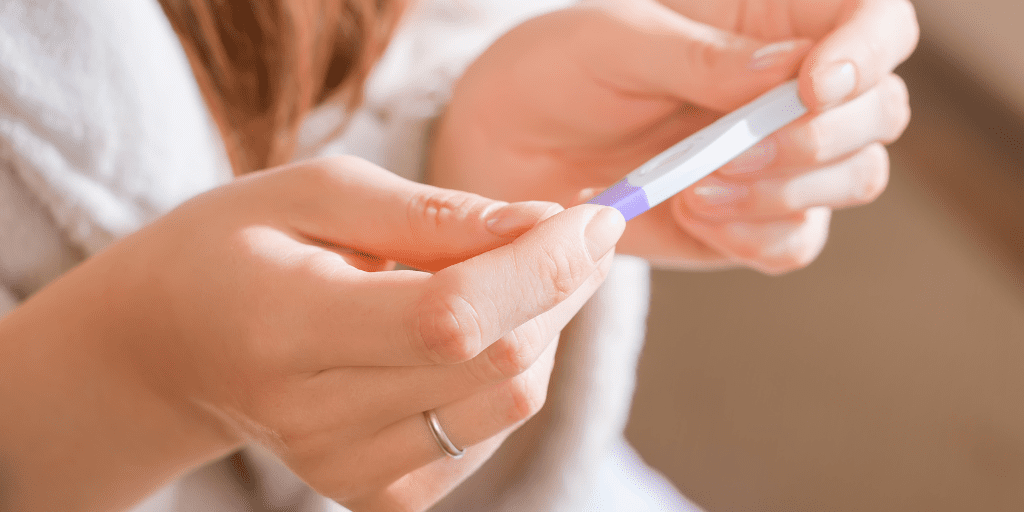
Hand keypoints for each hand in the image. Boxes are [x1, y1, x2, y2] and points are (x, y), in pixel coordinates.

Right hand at [0, 156, 623, 510]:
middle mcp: (316, 422)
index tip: (596, 215)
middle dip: (560, 287)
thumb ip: (436, 214)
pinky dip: (508, 369)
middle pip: (499, 364)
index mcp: (284, 328)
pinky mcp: (379, 495)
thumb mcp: (319, 192)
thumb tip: (547, 227)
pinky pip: (491, 431)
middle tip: (570, 228)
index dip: (541, 268)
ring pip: (512, 400)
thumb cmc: (238, 247)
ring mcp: (349, 473)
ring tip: (509, 272)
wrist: (175, 347)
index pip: (449, 319)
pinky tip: (475, 329)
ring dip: (541, 325)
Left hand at [429, 0, 916, 272]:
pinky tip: (694, 215)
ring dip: (786, 191)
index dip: (866, 52)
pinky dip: (759, 237)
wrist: (508, 152)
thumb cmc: (558, 72)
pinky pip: (797, 242)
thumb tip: (794, 71)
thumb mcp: (614, 42)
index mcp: (768, 21)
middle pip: (882, 110)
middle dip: (821, 139)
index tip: (811, 88)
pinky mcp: (749, 223)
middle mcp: (788, 91)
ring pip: (854, 179)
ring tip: (695, 188)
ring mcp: (775, 161)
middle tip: (733, 153)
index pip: (873, 20)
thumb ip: (701, 55)